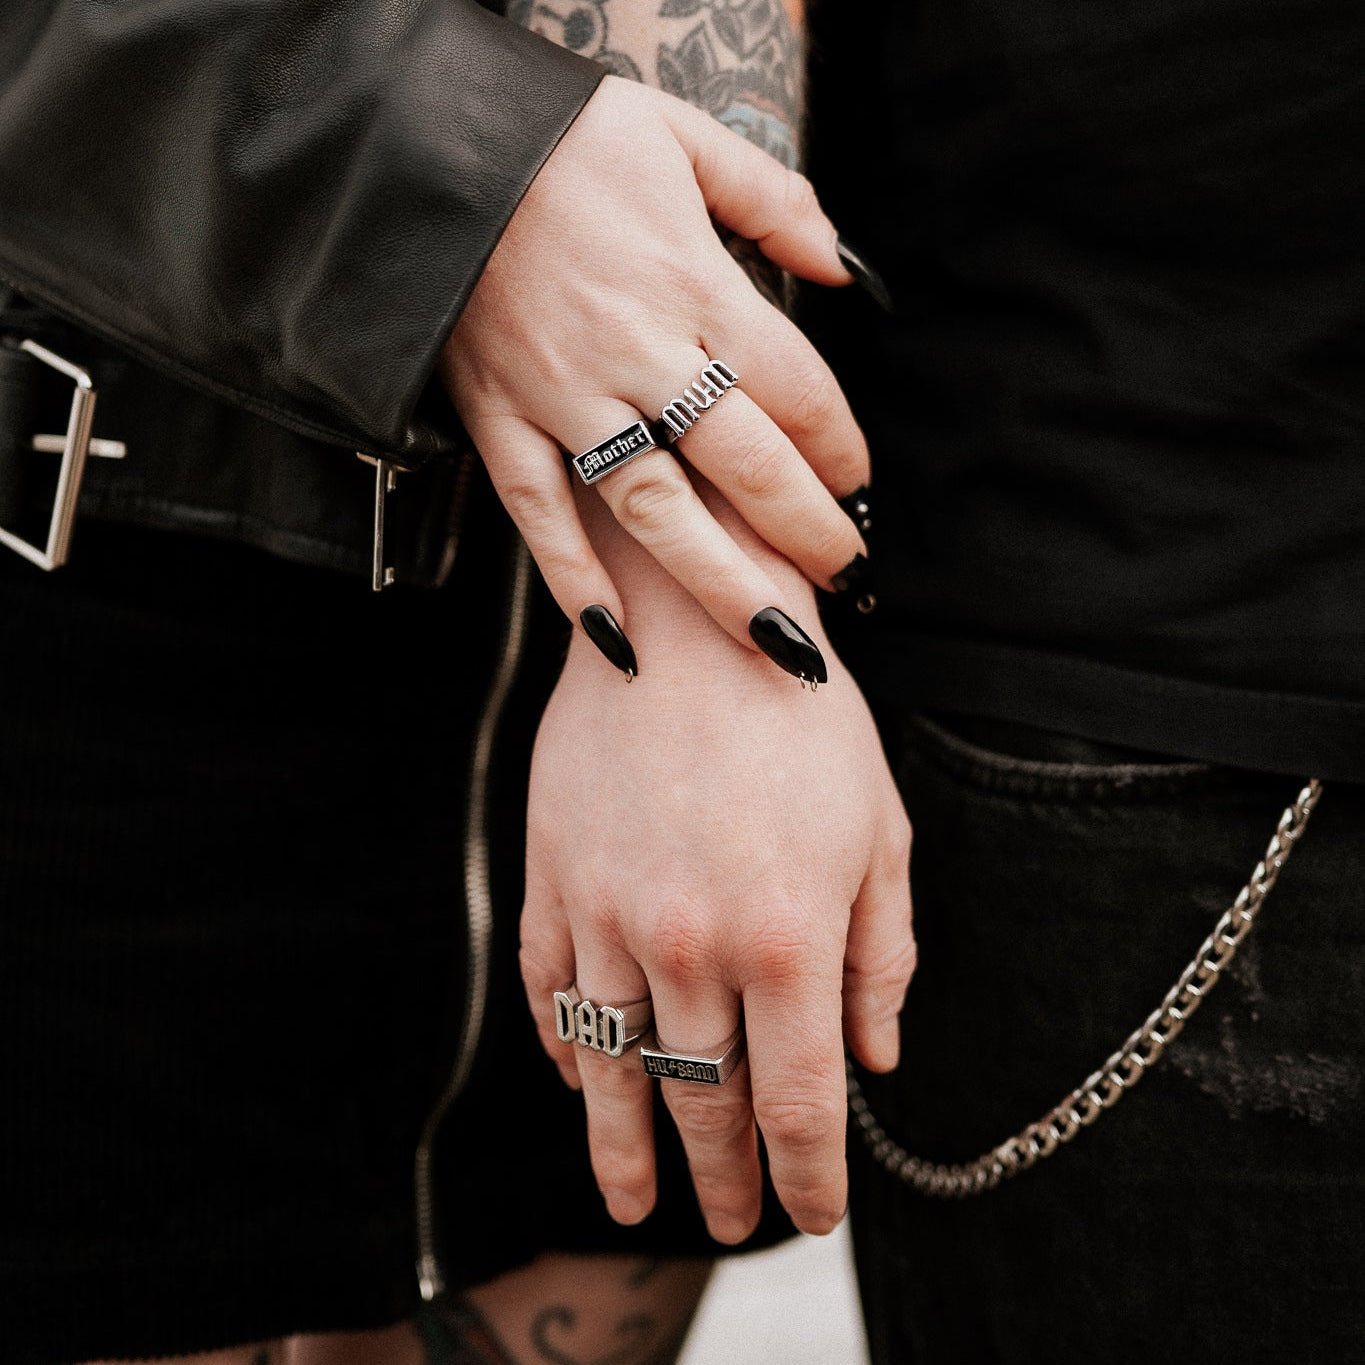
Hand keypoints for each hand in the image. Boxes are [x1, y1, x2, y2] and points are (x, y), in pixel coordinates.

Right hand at [439, 75, 868, 666]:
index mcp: (694, 284)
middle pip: (746, 464)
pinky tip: (619, 639)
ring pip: (655, 509)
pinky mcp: (497, 417)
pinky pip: (539, 513)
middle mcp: (637, 352)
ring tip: (774, 638)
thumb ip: (774, 203)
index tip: (858, 489)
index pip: (797, 390)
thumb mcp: (685, 139)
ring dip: (721, 582)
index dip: (840, 450)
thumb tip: (843, 268)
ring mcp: (562, 395)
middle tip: (847, 577)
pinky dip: (575, 579)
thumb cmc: (564, 138)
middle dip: (807, 530)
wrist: (427, 140)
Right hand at [518, 487, 913, 1240]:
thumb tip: (876, 1060)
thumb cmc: (805, 718)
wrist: (692, 619)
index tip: (810, 1217)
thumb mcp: (880, 833)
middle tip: (732, 1219)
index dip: (807, 1177)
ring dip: (624, 1147)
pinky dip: (565, 1048)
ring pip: (614, 1067)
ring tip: (629, 1201)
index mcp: (790, 940)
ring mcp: (608, 914)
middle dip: (723, 1176)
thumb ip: (881, 959)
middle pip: (704, 1101)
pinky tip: (579, 1082)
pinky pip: (550, 989)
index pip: (800, 1104)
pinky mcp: (553, 876)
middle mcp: (692, 945)